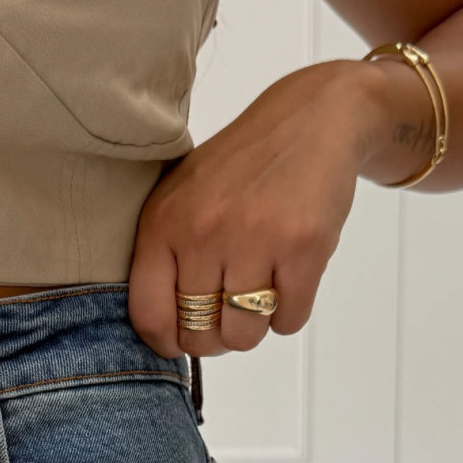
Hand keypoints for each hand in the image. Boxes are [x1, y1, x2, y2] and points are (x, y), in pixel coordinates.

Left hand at [127, 59, 376, 358]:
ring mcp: (254, 241)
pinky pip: (288, 321)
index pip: (150, 316)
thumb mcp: (181, 196)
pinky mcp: (303, 248)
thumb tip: (162, 330)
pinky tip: (287, 281)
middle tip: (227, 316)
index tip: (182, 339)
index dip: (167, 342)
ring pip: (244, 336)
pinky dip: (289, 313)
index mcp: (163, 224)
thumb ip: (164, 254)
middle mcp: (203, 234)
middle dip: (216, 338)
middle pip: (200, 335)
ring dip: (254, 328)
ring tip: (258, 294)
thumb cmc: (241, 167)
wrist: (312, 120)